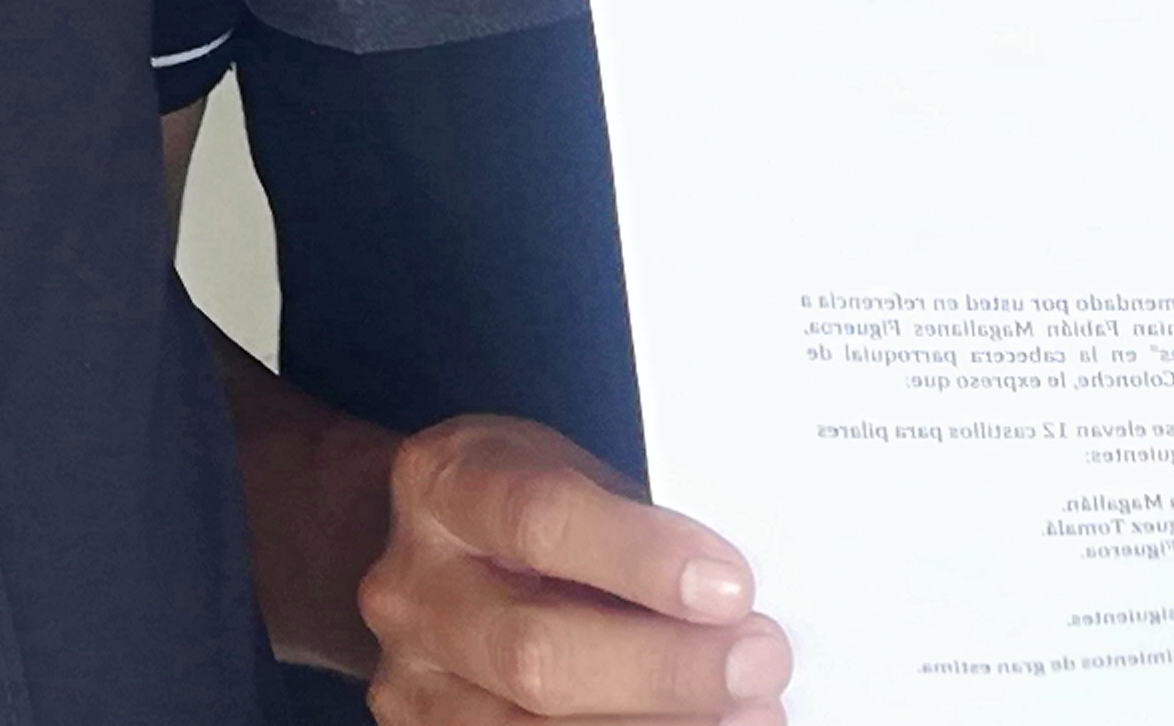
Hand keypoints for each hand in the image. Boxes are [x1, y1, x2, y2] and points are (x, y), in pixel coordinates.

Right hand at [356, 413, 791, 723]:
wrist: (429, 556)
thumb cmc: (526, 502)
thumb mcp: (569, 471)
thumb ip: (635, 523)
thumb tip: (735, 599)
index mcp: (445, 484)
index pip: (540, 520)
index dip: (641, 557)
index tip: (732, 586)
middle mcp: (412, 587)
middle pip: (536, 654)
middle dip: (665, 669)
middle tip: (761, 662)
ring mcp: (413, 678)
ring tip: (749, 713)